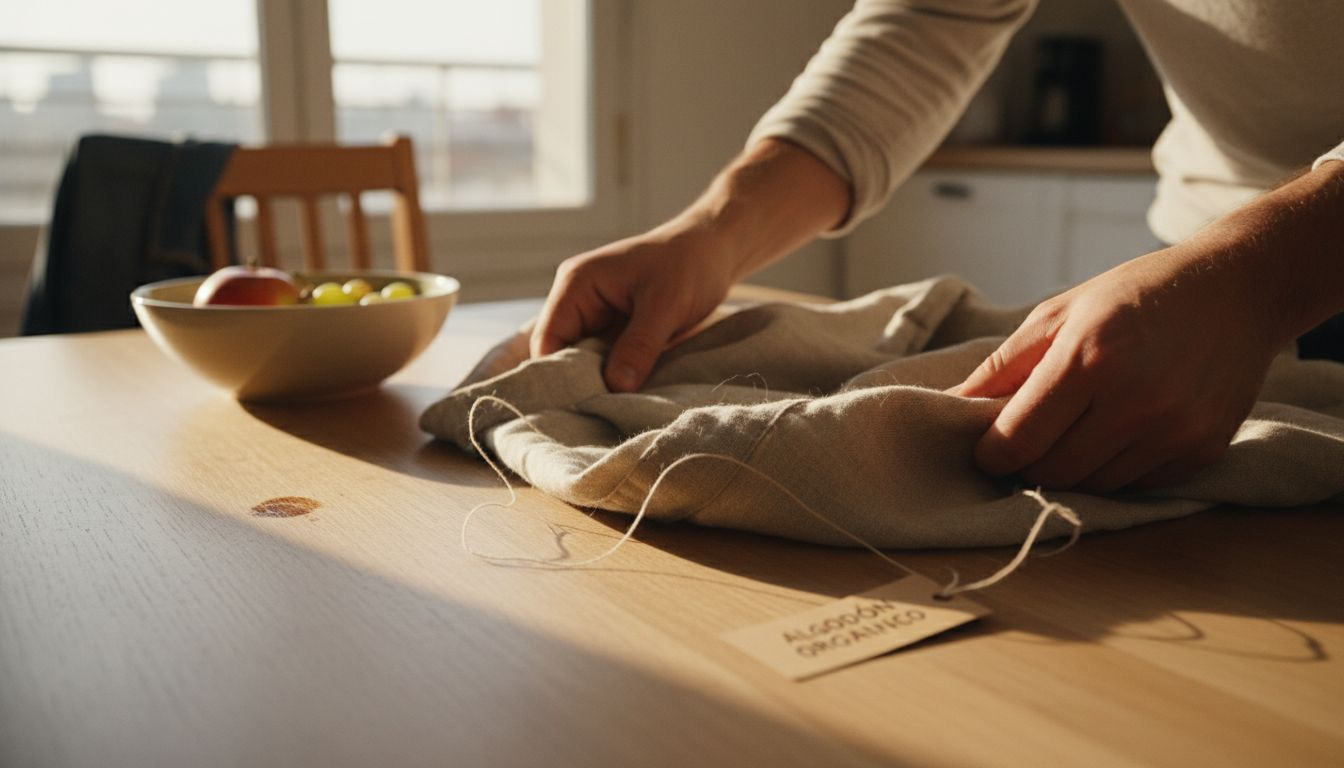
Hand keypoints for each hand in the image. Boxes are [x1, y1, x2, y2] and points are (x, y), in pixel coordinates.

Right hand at [531, 220, 736, 391]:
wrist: (714, 250)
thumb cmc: (689, 265)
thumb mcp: (666, 305)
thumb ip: (639, 346)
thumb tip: (616, 387)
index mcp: (576, 284)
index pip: (547, 340)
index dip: (556, 375)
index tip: (578, 407)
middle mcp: (578, 300)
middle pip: (561, 354)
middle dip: (579, 384)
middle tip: (600, 414)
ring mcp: (596, 316)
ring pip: (584, 362)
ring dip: (599, 383)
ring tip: (614, 410)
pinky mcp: (615, 330)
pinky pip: (606, 361)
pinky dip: (615, 378)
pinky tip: (628, 398)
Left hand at [954, 243, 1286, 491]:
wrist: (1239, 289)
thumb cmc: (1136, 295)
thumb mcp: (1059, 313)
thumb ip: (1002, 366)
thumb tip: (953, 406)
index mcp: (1088, 358)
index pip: (1017, 440)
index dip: (991, 453)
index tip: (986, 446)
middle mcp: (1133, 401)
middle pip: (1051, 472)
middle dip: (1027, 463)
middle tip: (1027, 439)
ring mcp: (1173, 431)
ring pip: (1092, 486)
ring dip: (1071, 468)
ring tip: (1077, 428)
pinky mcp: (1202, 450)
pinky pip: (1136, 486)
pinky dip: (1115, 469)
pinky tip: (1120, 431)